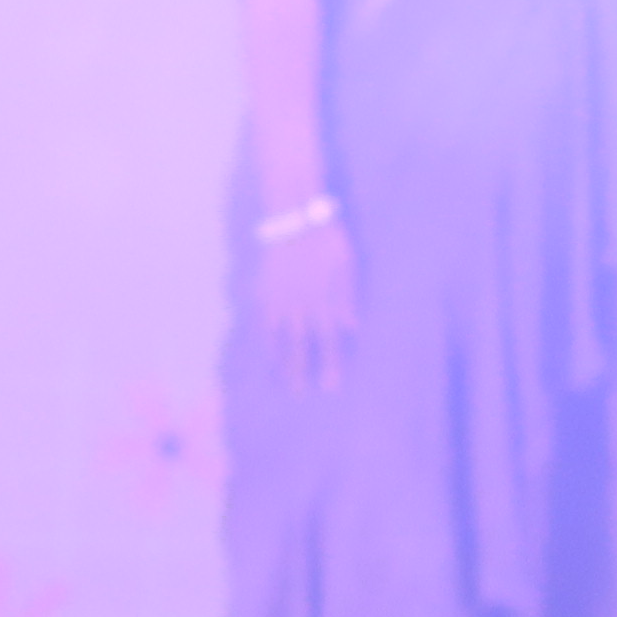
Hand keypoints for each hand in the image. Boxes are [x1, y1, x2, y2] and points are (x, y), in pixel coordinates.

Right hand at [245, 214, 360, 390]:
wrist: (294, 221)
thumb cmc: (328, 241)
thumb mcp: (347, 267)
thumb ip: (348, 298)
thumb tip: (352, 326)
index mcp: (325, 303)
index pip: (329, 342)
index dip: (330, 365)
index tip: (329, 386)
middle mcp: (301, 308)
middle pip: (301, 347)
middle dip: (301, 372)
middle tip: (298, 394)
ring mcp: (281, 303)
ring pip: (280, 339)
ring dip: (280, 362)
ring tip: (279, 382)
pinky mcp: (266, 294)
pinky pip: (263, 324)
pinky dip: (264, 340)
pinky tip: (264, 353)